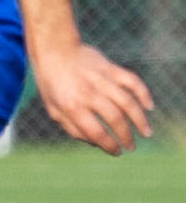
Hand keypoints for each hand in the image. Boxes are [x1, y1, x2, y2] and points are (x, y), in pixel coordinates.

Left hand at [33, 41, 154, 153]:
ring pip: (128, 102)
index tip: (117, 152)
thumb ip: (72, 128)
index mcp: (71, 106)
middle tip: (131, 146)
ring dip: (140, 120)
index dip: (109, 145)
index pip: (95, 132)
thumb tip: (96, 143)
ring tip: (146, 133)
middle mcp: (88, 93)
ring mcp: (101, 80)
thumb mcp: (53, 109)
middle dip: (126, 136)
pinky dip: (144, 94)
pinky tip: (149, 107)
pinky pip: (133, 81)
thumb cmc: (53, 84)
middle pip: (115, 119)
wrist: (55, 50)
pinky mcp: (111, 68)